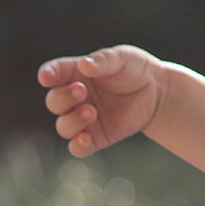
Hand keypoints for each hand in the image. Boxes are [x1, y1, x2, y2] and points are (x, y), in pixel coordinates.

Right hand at [37, 45, 166, 156]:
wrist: (158, 91)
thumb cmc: (135, 68)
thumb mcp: (123, 57)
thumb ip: (104, 60)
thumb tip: (84, 65)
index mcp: (76, 73)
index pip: (54, 73)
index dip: (47, 75)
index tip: (46, 77)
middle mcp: (76, 97)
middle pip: (54, 101)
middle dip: (62, 98)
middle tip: (81, 91)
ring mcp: (84, 118)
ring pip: (63, 126)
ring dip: (72, 120)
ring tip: (91, 111)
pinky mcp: (96, 136)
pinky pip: (78, 148)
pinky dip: (77, 146)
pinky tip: (84, 140)